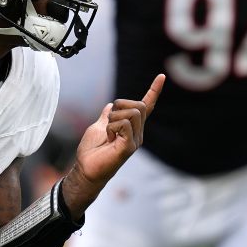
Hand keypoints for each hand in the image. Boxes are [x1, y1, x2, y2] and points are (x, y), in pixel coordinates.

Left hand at [61, 74, 164, 217]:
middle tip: (108, 123)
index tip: (161, 76)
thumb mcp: (98, 127)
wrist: (85, 170)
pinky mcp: (129, 147)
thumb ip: (106, 117)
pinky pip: (124, 124)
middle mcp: (137, 133)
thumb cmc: (91, 151)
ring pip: (132, 113)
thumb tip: (110, 105)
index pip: (146, 107)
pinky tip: (109, 139)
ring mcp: (135, 140)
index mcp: (132, 127)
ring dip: (114, 118)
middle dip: (120, 106)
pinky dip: (112, 127)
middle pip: (138, 105)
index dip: (153, 91)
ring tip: (109, 134)